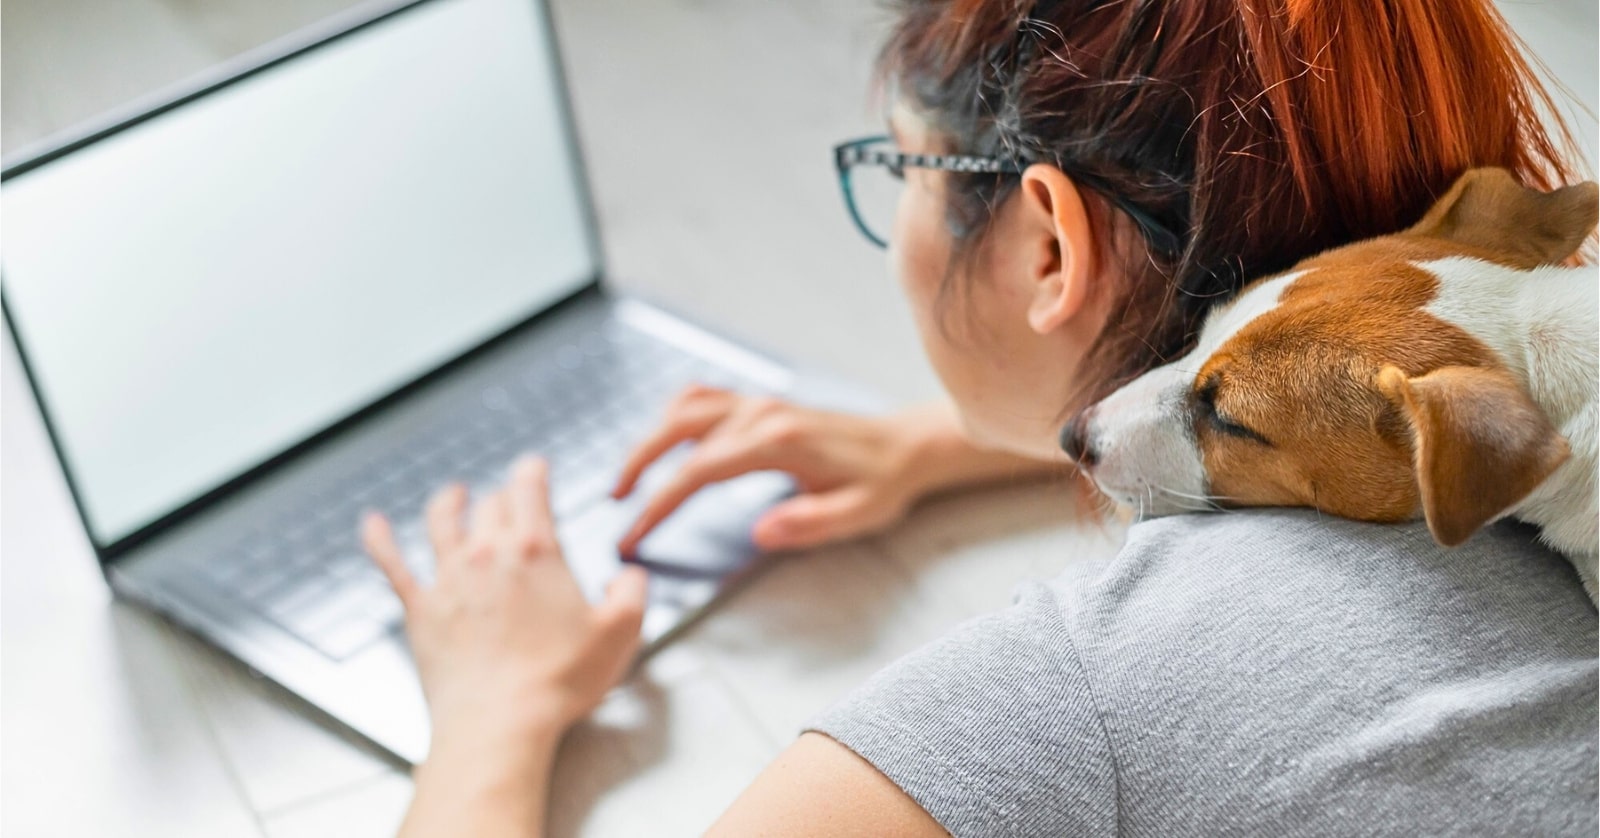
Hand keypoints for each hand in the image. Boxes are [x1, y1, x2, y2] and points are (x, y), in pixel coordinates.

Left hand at [362, 455, 648, 754]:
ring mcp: (448, 579)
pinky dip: (379, 539)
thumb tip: (629, 575)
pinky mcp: (419, 609)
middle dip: (502, 496)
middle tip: (508, 497)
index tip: (534, 466)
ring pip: (441, 521)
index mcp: (537, 551)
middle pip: (490, 505)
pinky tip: (372, 524)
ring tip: (453, 495)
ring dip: (449, 502)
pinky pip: (391, 563)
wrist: (500, 722)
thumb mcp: (621, 633)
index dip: (533, 471)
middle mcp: (488, 555)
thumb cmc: (559, 680)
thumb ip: (631, 592)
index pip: (530, 489)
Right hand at [613, 386, 945, 554]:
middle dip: (638, 463)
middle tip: (614, 503)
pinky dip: (675, 415)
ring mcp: (760, 403)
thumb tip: (759, 532)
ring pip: (686, 408)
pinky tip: (664, 440)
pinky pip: (706, 397)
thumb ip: (809, 524)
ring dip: (650, 438)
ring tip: (627, 477)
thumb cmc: (882, 482)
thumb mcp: (857, 514)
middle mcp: (762, 413)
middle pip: (677, 428)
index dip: (659, 503)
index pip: (698, 470)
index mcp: (777, 441)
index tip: (634, 533)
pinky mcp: (762, 404)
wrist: (905, 446)